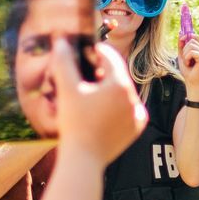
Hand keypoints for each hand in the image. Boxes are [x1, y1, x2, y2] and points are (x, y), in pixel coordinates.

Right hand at [56, 40, 145, 164]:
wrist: (83, 159)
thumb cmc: (73, 123)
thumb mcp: (66, 89)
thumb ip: (64, 61)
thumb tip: (61, 40)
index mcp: (119, 84)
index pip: (110, 57)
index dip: (96, 52)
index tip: (84, 53)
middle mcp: (133, 97)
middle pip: (117, 75)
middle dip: (102, 72)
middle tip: (84, 74)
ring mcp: (137, 114)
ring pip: (122, 92)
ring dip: (108, 89)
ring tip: (90, 93)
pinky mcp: (137, 128)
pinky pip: (127, 109)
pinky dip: (116, 106)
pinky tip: (100, 109)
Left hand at [178, 36, 198, 92]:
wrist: (191, 81)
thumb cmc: (187, 70)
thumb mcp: (182, 55)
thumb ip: (181, 45)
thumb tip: (180, 32)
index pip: (195, 35)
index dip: (188, 34)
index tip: (181, 38)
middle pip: (191, 39)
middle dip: (184, 48)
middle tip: (185, 58)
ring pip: (190, 45)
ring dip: (185, 54)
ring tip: (187, 62)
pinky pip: (191, 52)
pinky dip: (187, 58)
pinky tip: (189, 64)